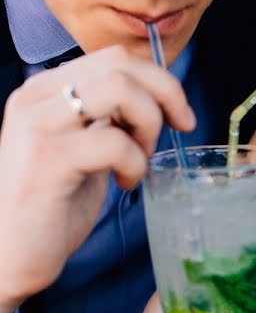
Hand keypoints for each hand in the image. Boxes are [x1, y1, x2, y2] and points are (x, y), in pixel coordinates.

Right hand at [0, 45, 194, 310]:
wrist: (8, 255)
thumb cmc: (52, 206)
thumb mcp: (85, 150)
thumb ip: (108, 121)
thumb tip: (156, 100)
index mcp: (46, 91)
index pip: (116, 57)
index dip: (161, 81)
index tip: (181, 116)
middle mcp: (36, 98)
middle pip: (122, 65)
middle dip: (165, 97)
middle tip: (173, 134)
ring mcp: (37, 125)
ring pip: (120, 89)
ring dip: (148, 125)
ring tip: (139, 160)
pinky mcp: (46, 159)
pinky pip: (115, 141)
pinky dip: (135, 164)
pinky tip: (125, 185)